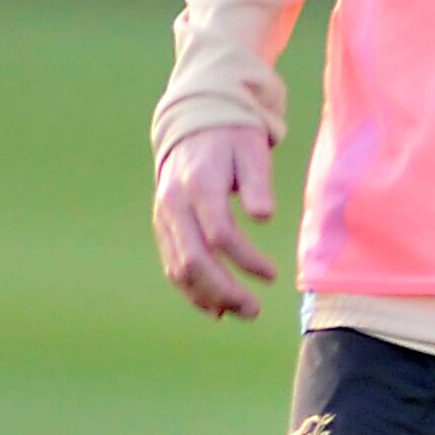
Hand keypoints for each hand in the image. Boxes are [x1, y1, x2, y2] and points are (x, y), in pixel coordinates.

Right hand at [152, 125, 278, 319]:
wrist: (195, 122)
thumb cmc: (233, 137)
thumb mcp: (251, 150)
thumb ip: (257, 183)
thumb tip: (264, 216)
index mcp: (199, 184)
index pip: (219, 233)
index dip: (245, 259)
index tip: (272, 275)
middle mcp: (174, 204)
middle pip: (193, 260)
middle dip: (224, 290)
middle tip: (254, 310)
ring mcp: (164, 217)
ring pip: (178, 268)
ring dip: (208, 297)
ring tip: (239, 313)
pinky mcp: (163, 226)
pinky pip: (172, 264)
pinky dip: (191, 290)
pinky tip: (214, 308)